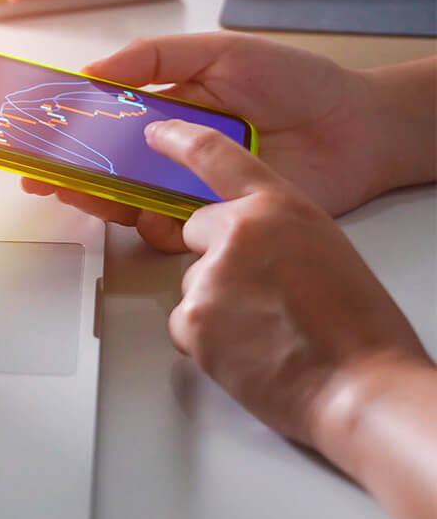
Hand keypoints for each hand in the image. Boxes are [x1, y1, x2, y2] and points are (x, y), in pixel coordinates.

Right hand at [23, 32, 388, 251]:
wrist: (356, 127)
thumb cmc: (295, 82)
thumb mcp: (217, 50)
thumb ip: (152, 58)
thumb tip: (92, 70)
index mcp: (164, 108)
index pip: (100, 119)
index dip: (65, 126)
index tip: (32, 130)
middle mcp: (168, 151)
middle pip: (102, 166)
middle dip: (64, 170)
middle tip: (38, 173)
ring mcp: (187, 187)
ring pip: (124, 200)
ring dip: (94, 197)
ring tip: (70, 188)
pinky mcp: (212, 220)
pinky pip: (165, 229)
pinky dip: (147, 222)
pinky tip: (136, 209)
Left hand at [145, 118, 430, 450]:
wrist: (362, 387)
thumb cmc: (359, 329)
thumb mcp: (324, 250)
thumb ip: (277, 234)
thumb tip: (252, 247)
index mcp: (279, 207)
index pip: (217, 157)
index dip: (181, 140)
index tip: (157, 131)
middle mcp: (237, 233)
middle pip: (196, 232)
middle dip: (218, 259)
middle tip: (264, 296)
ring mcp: (209, 276)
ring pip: (194, 283)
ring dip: (218, 306)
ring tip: (268, 332)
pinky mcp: (191, 320)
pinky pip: (185, 324)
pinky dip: (209, 341)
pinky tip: (251, 353)